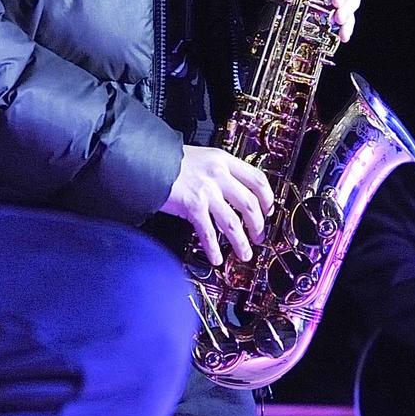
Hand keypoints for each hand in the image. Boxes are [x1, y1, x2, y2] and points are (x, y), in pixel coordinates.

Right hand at [162, 146, 272, 266]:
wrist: (146, 159)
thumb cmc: (169, 160)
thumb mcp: (200, 158)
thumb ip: (217, 173)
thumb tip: (231, 193)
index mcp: (223, 160)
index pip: (257, 179)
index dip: (267, 198)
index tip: (268, 210)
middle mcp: (218, 174)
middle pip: (250, 204)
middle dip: (258, 225)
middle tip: (258, 237)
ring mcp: (207, 190)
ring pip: (233, 222)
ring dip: (241, 242)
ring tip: (244, 253)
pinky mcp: (193, 205)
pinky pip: (209, 232)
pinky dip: (214, 248)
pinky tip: (216, 257)